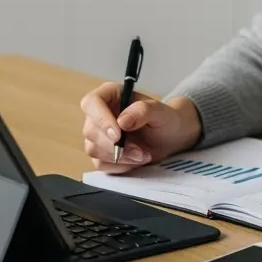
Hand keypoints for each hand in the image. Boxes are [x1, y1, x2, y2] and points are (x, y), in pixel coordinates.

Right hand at [80, 82, 201, 173]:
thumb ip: (143, 111)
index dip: (101, 119)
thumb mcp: (160, 112)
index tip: (118, 135)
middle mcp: (100, 114)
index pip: (91, 103)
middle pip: (90, 130)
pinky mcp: (101, 154)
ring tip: (143, 155)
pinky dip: (120, 166)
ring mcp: (98, 135)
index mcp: (110, 95)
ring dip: (119, 157)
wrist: (171, 138)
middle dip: (115, 146)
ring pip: (93, 149)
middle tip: (140, 151)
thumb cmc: (165, 119)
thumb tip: (122, 121)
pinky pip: (100, 164)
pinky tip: (136, 161)